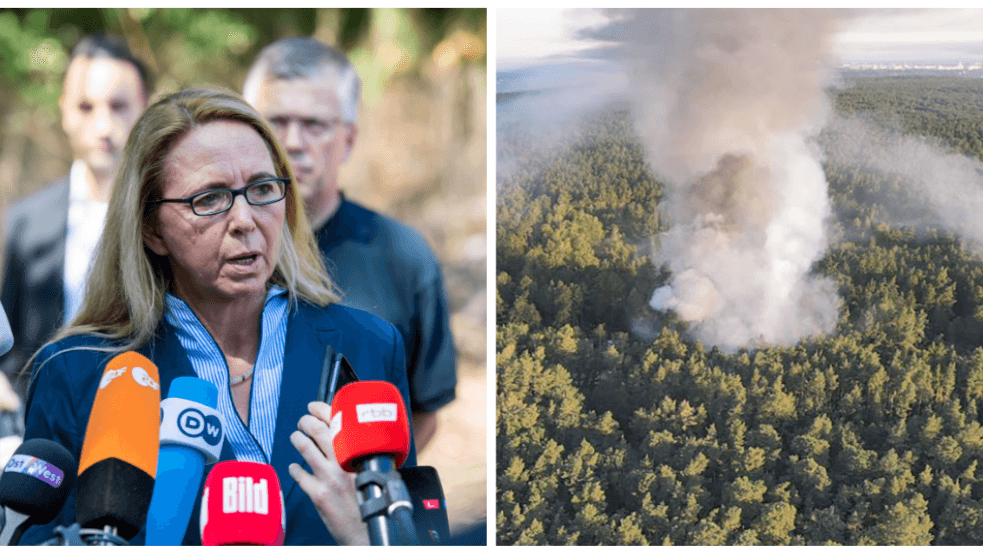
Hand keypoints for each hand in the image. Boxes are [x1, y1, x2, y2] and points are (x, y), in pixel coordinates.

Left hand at [289, 401, 368, 544]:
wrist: (370, 531)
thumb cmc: (375, 501)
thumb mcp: (376, 472)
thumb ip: (363, 455)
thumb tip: (352, 439)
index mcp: (360, 453)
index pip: (338, 421)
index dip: (321, 409)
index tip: (314, 406)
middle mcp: (343, 462)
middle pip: (317, 430)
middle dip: (306, 421)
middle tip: (303, 421)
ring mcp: (328, 478)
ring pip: (305, 448)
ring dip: (298, 439)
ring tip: (296, 436)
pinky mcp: (318, 494)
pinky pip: (299, 475)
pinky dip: (295, 468)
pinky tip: (294, 467)